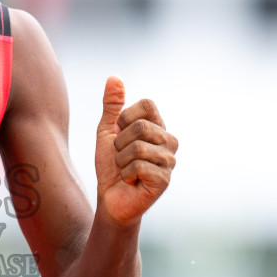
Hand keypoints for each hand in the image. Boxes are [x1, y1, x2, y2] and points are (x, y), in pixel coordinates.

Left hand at [94, 76, 176, 225]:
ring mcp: (169, 161)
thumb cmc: (111, 166)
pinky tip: (132, 181)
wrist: (110, 199)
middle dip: (120, 143)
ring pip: (138, 147)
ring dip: (121, 161)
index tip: (119, 132)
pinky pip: (138, 167)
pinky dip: (126, 174)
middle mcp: (169, 141)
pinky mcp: (164, 180)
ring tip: (126, 170)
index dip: (126, 117)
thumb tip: (114, 77)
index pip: (148, 104)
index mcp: (158, 126)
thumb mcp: (106, 131)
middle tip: (121, 157)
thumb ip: (112, 105)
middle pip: (141, 126)